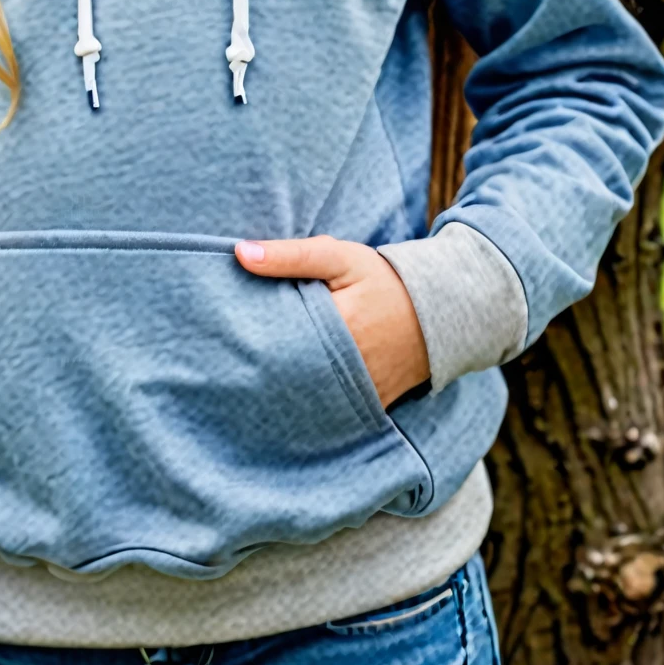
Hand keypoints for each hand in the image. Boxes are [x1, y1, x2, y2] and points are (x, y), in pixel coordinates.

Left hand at [235, 235, 430, 407]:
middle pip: (287, 373)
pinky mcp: (369, 405)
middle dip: (260, 367)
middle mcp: (349, 365)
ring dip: (281, 389)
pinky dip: (309, 403)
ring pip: (306, 397)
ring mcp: (361, 390)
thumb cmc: (381, 280)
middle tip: (230, 361)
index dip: (251, 336)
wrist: (437, 310)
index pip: (278, 336)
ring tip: (251, 381)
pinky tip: (286, 397)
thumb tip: (240, 253)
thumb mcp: (339, 256)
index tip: (226, 333)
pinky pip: (331, 411)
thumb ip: (291, 255)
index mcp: (338, 324)